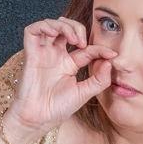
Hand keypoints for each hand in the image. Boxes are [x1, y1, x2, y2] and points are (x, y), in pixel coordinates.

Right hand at [0, 18, 115, 143]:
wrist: (39, 118)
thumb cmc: (58, 108)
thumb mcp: (85, 93)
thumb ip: (99, 79)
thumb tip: (109, 61)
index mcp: (69, 64)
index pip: (86, 48)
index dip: (100, 47)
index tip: (111, 54)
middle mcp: (56, 55)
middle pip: (66, 29)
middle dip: (77, 28)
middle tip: (83, 42)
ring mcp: (43, 53)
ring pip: (51, 25)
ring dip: (64, 25)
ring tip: (73, 39)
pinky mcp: (31, 53)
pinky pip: (33, 30)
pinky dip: (45, 25)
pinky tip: (55, 33)